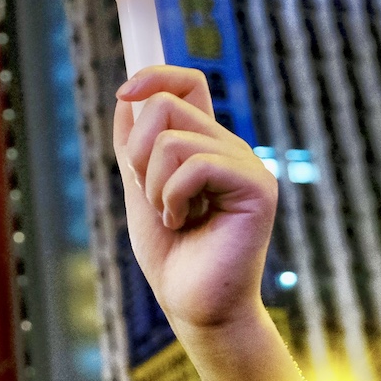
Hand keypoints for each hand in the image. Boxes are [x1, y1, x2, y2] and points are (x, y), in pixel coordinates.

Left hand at [114, 68, 277, 331]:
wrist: (193, 304)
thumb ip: (134, 147)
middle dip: (137, 155)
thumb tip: (127, 97)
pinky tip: (184, 223)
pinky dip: (172, 198)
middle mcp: (229, 147)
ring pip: (173, 140)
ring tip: (172, 217)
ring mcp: (247, 164)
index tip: (123, 93)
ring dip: (154, 186)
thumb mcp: (140, 191)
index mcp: (205, 145)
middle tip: (153, 197)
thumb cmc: (171, 255)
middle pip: (166, 105)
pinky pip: (195, 165)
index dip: (154, 75)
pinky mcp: (257, 187)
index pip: (187, 83)